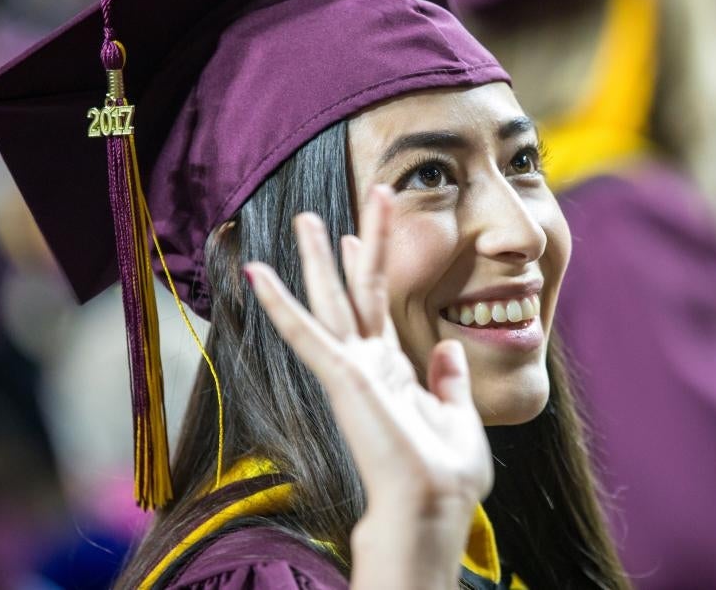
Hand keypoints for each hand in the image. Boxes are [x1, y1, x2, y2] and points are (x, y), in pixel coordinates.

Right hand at [245, 185, 492, 587]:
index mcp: (393, 371)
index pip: (377, 306)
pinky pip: (305, 333)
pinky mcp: (342, 377)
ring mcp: (352, 369)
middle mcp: (367, 365)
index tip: (358, 235)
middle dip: (346, 246)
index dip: (367, 267)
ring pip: (331, 300)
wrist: (432, 504)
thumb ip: (449, 380)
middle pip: (354, 291)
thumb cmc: (445, 474)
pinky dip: (280, 303)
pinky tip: (258, 272)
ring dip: (317, 258)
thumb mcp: (458, 416)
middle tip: (327, 209)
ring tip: (304, 218)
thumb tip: (449, 346)